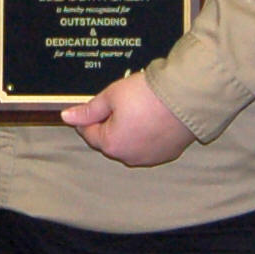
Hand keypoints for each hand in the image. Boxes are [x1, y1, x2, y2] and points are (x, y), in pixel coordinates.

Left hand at [62, 72, 194, 166]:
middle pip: (109, 141)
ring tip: (136, 109)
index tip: (89, 107)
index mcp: (111, 144)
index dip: (86, 118)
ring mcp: (149, 158)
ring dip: (127, 131)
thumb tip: (67, 117)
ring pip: (129, 145)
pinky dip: (145, 135)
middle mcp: (129, 157)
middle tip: (116, 104)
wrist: (187, 97)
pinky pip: (148, 146)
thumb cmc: (147, 95)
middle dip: (108, 124)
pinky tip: (151, 118)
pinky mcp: (167, 154)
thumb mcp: (112, 95)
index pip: (89, 133)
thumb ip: (89, 109)